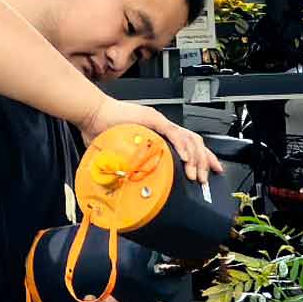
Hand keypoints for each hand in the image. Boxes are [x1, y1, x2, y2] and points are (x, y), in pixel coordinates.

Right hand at [79, 102, 216, 183]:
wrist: (92, 116)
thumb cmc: (103, 133)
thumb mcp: (125, 156)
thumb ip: (134, 167)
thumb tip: (134, 185)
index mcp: (160, 135)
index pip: (188, 145)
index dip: (202, 158)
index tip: (211, 171)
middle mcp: (164, 127)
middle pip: (194, 142)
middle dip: (205, 161)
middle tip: (205, 178)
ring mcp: (160, 122)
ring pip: (189, 139)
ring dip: (195, 159)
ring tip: (195, 174)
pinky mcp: (153, 119)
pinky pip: (174, 134)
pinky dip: (182, 147)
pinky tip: (185, 159)